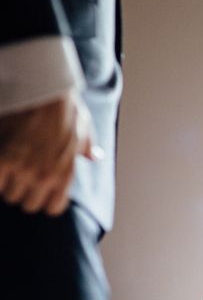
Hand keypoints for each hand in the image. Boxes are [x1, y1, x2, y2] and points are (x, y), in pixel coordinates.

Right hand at [0, 90, 99, 215]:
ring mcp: (24, 169)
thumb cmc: (65, 109)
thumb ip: (87, 148)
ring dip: (8, 183)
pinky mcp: (4, 159)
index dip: (44, 200)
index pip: (53, 209)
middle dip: (24, 192)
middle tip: (20, 177)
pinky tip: (2, 162)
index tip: (38, 190)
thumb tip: (96, 156)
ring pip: (9, 196)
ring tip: (11, 167)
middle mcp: (46, 176)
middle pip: (28, 205)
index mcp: (66, 174)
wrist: (44, 91)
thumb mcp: (83, 130)